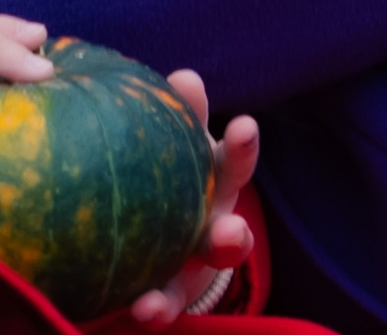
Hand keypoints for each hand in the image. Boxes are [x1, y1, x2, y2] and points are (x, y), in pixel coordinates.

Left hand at [128, 69, 260, 327]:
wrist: (145, 234)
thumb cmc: (157, 169)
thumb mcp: (165, 142)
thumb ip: (173, 115)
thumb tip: (188, 76)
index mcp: (213, 181)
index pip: (233, 162)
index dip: (242, 148)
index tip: (243, 127)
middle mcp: (213, 224)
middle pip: (230, 232)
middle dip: (233, 233)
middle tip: (231, 230)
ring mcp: (193, 263)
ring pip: (197, 279)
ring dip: (186, 291)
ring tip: (185, 284)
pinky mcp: (169, 295)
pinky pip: (164, 304)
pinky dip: (156, 310)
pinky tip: (143, 309)